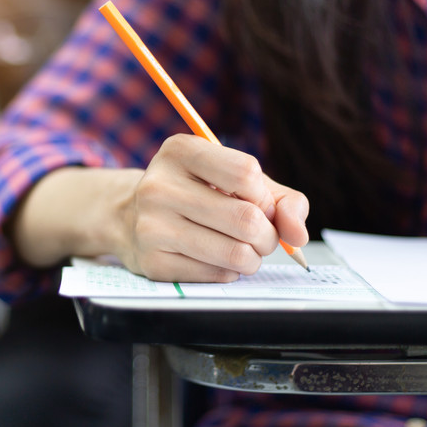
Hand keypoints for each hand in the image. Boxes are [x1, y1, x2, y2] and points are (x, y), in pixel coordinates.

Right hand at [117, 134, 308, 281]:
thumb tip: (297, 235)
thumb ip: (281, 200)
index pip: (247, 173)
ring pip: (236, 253)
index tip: (257, 203)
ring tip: (243, 250)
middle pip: (247, 219)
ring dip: (253, 258)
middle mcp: (159, 186)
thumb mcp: (235, 180)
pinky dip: (229, 272)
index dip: (265, 196)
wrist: (130, 218)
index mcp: (180, 151)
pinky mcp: (153, 262)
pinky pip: (217, 275)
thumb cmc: (195, 194)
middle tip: (261, 236)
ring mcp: (152, 226)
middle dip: (268, 236)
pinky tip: (215, 259)